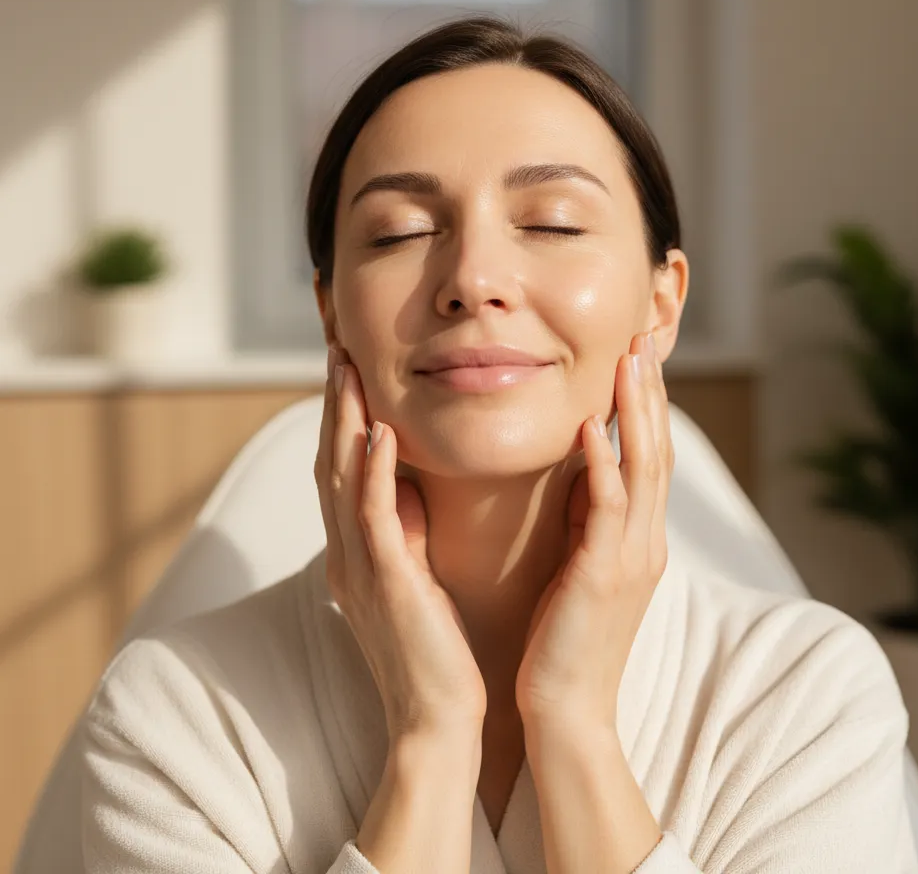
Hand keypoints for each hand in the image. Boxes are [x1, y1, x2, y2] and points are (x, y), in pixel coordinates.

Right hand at [314, 344, 486, 741]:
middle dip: (333, 403)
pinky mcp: (386, 584)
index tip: (349, 365)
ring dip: (343, 420)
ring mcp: (360, 568)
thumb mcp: (412, 578)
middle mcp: (347, 553)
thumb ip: (401, 530)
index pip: (341, 468)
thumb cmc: (433, 651)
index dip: (341, 415)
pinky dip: (370, 472)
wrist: (436, 721)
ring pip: (341, 478)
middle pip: (330, 460)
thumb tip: (404, 482)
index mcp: (356, 551)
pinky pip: (373, 518)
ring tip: (347, 368)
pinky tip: (377, 432)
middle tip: (336, 346)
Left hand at [514, 331, 671, 731]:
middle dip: (650, 393)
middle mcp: (646, 540)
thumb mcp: (585, 568)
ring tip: (629, 360)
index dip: (646, 405)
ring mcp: (632, 557)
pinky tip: (594, 426)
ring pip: (644, 468)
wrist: (567, 711)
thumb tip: (584, 471)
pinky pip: (609, 509)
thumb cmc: (566, 640)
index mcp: (639, 538)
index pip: (649, 457)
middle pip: (657, 449)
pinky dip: (606, 464)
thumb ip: (590, 520)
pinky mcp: (605, 575)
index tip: (635, 356)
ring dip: (638, 411)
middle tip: (644, 337)